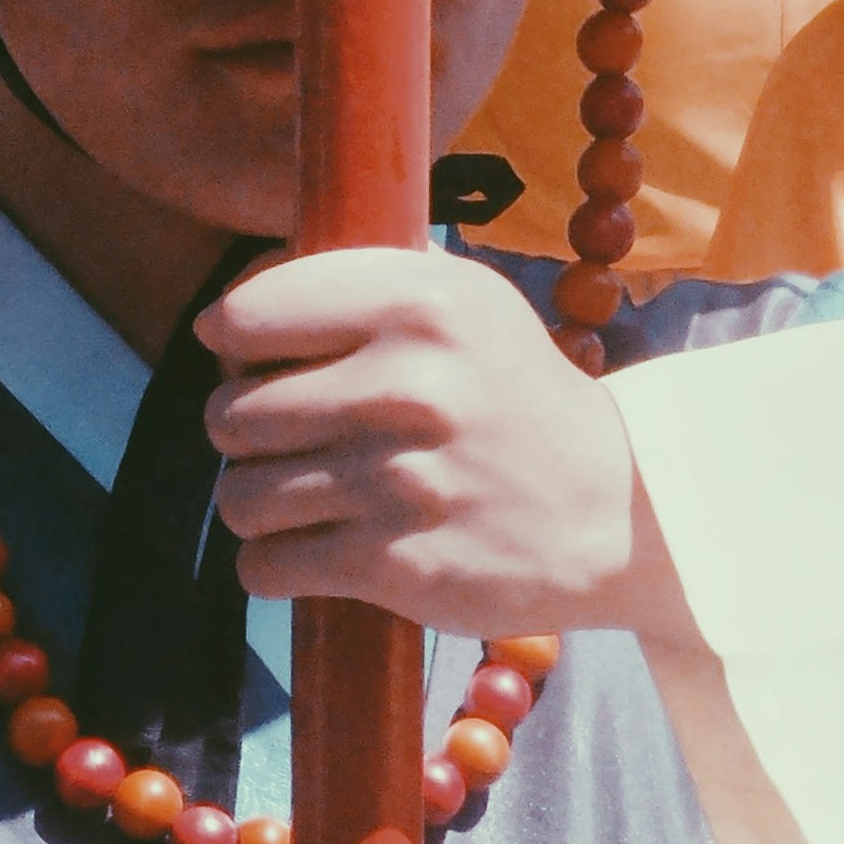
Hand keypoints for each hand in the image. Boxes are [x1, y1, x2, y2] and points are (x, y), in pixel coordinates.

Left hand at [202, 247, 675, 642]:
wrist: (614, 509)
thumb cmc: (518, 398)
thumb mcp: (471, 302)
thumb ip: (370, 277)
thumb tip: (250, 290)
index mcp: (420, 303)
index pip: (243, 316)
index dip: (237, 344)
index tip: (263, 362)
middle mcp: (406, 386)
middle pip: (229, 414)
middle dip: (248, 432)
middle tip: (299, 439)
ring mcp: (397, 482)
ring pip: (239, 497)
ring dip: (262, 502)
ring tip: (311, 495)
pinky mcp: (393, 566)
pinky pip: (263, 566)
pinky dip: (278, 563)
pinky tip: (319, 546)